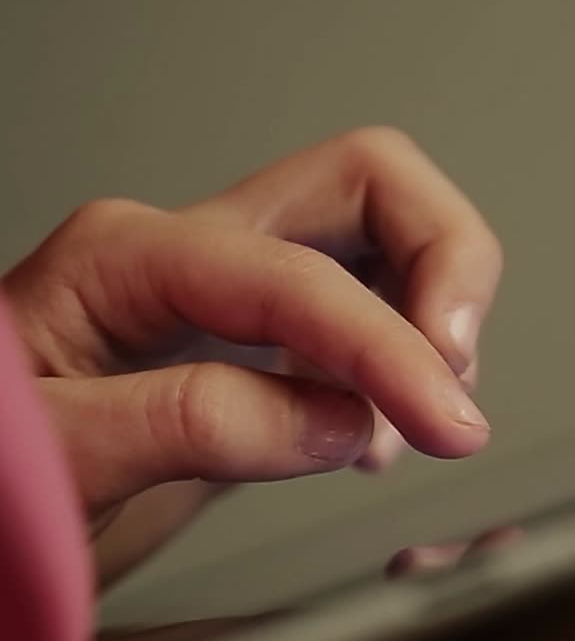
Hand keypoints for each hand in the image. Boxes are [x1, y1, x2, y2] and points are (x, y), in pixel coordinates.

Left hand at [2, 127, 501, 584]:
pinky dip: (409, 353)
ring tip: (424, 407)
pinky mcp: (262, 336)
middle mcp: (194, 250)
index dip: (387, 344)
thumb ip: (188, 425)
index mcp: (129, 258)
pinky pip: (372, 302)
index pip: (297, 275)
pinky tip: (376, 429)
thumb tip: (337, 420)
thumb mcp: (51, 459)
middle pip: (368, 182)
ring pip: (385, 229)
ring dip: (438, 305)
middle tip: (457, 367)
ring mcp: (234, 284)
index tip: (445, 422)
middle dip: (447, 260)